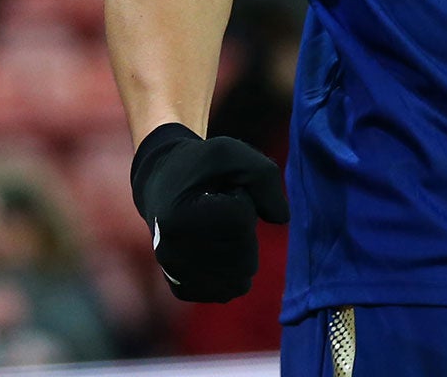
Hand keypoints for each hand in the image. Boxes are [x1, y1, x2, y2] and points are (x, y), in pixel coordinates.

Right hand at [130, 123, 288, 301]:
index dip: (242, 197)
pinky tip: (217, 248)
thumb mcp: (235, 154)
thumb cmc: (204, 166)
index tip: (219, 189)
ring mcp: (175, 275)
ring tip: (218, 227)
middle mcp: (170, 252)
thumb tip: (282, 219)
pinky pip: (227, 291)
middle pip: (244, 253)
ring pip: (241, 277)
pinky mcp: (182, 288)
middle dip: (244, 227)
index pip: (241, 219)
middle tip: (221, 209)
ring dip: (240, 249)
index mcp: (178, 217)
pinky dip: (234, 271)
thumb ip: (266, 178)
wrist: (165, 183)